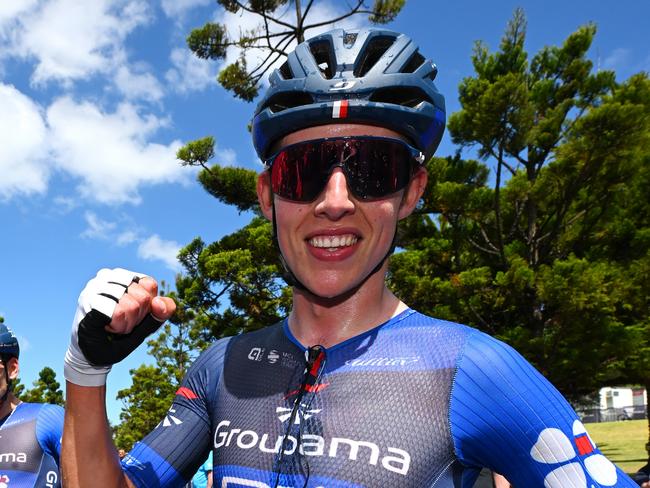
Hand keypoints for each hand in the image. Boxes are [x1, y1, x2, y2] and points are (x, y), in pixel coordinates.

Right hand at [64, 268, 175, 385]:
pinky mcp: (87, 301)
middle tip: (121, 323)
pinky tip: (106, 327)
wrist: (92, 355)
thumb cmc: (120, 335)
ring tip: (112, 325)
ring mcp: (95, 287)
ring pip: (131, 306)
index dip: (147, 307)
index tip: (134, 315)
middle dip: (136, 318)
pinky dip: (117, 326)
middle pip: (143, 298)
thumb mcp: (147, 323)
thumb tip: (158, 302)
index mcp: (123, 276)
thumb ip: (162, 312)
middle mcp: (108, 276)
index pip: (150, 285)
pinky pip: (118, 312)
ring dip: (126, 324)